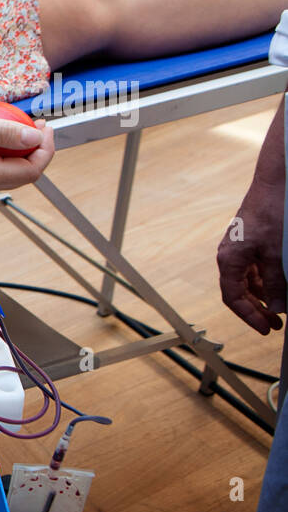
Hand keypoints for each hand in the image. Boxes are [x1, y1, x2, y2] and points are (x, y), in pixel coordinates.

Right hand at [0, 107, 54, 197]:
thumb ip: (4, 131)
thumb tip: (34, 137)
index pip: (30, 170)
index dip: (45, 149)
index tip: (45, 127)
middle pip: (25, 174)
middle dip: (38, 150)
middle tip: (37, 125)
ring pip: (13, 173)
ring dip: (23, 151)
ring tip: (23, 128)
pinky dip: (7, 153)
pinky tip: (3, 136)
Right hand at [217, 181, 285, 333]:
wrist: (275, 183)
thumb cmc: (272, 213)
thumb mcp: (277, 254)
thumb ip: (276, 283)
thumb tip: (278, 307)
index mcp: (230, 260)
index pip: (233, 298)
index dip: (249, 316)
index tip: (266, 328)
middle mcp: (231, 256)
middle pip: (239, 292)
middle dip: (257, 310)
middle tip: (275, 324)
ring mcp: (241, 249)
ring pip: (249, 281)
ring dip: (263, 296)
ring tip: (280, 307)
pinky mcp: (252, 242)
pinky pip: (256, 268)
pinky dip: (267, 281)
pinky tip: (279, 285)